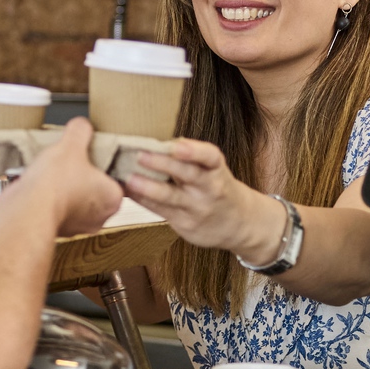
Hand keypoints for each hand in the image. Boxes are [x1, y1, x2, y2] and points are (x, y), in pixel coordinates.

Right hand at [5, 116, 121, 235]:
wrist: (27, 208)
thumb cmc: (55, 184)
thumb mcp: (71, 144)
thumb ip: (80, 131)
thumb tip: (81, 126)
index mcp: (112, 197)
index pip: (116, 179)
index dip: (103, 165)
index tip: (92, 157)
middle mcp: (99, 217)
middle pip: (95, 190)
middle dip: (82, 178)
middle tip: (71, 164)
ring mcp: (77, 227)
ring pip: (75, 202)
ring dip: (65, 190)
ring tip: (52, 174)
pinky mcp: (57, 230)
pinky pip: (56, 210)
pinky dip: (49, 200)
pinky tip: (41, 186)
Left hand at [125, 138, 282, 257]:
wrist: (240, 224)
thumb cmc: (218, 188)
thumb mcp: (214, 170)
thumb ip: (191, 158)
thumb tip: (154, 143)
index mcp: (217, 170)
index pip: (210, 157)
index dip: (194, 150)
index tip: (177, 145)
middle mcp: (210, 189)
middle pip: (188, 175)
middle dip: (163, 164)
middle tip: (141, 155)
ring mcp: (197, 209)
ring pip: (171, 197)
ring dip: (148, 187)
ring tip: (129, 179)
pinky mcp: (185, 225)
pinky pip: (161, 211)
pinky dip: (143, 200)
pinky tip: (129, 192)